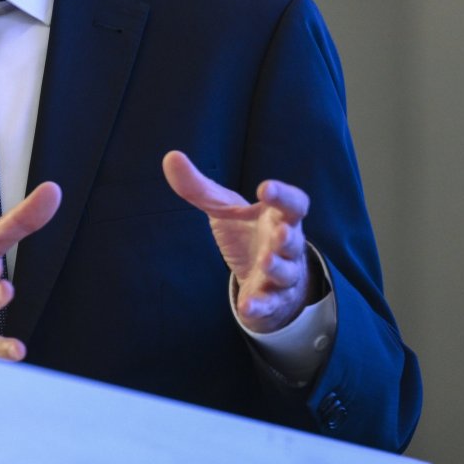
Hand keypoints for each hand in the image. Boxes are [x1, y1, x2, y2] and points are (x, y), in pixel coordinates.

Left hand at [161, 150, 318, 332]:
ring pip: (285, 273)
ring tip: (265, 261)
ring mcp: (281, 275)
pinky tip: (246, 306)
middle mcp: (285, 245)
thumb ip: (199, 187)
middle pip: (293, 240)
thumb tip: (170, 157)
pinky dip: (260, 305)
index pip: (292, 204)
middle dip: (287, 237)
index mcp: (278, 216)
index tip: (265, 187)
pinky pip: (269, 304)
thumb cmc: (248, 232)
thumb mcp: (224, 209)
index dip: (283, 195)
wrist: (264, 276)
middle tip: (278, 232)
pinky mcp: (270, 300)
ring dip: (277, 267)